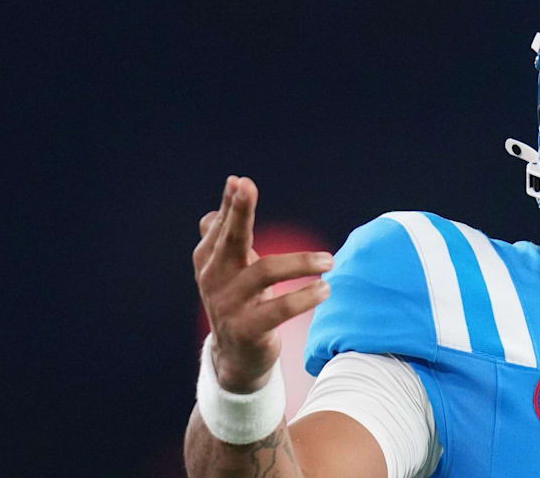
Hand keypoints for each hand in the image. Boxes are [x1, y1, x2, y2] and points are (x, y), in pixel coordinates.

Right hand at [193, 176, 332, 392]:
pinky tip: (325, 289)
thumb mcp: (229, 270)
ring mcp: (229, 305)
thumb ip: (226, 237)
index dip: (232, 204)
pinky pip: (279, 310)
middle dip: (239, 212)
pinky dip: (304, 297)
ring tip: (329, 260)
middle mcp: (215, 279)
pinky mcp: (247, 329)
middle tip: (248, 186)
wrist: (235, 358)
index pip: (222, 227)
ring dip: (300, 262)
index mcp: (210, 260)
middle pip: (232, 240)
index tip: (240, 181)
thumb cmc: (238, 302)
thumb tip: (220, 203)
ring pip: (264, 272)